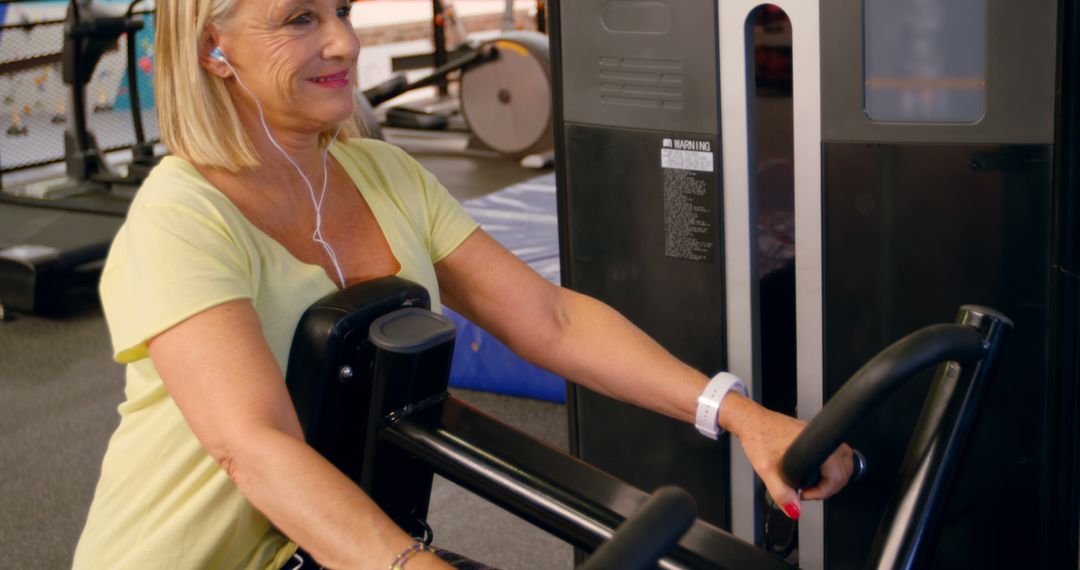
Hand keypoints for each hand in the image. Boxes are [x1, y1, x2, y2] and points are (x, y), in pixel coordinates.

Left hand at [722, 395, 853, 519]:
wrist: (750, 420)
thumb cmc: (757, 437)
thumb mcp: (766, 470)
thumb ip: (781, 492)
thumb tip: (794, 510)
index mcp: (814, 443)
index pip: (837, 475)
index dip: (822, 492)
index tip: (804, 495)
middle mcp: (820, 437)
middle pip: (845, 469)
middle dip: (829, 487)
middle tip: (809, 492)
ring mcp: (818, 434)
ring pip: (843, 460)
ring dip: (833, 477)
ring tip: (813, 485)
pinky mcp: (814, 434)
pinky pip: (833, 453)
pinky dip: (829, 467)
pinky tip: (814, 473)